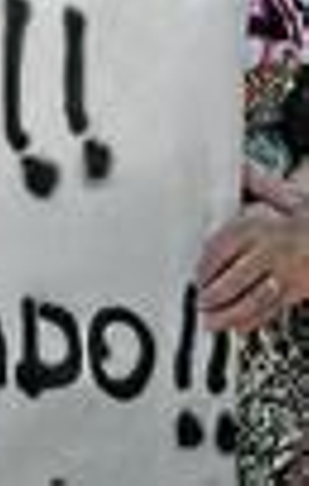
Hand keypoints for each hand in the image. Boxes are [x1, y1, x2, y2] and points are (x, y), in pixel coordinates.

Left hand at [196, 163, 308, 331]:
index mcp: (259, 226)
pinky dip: (251, 321)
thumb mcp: (283, 195)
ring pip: (252, 299)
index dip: (205, 265)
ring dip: (227, 313)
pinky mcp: (297, 292)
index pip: (222, 247)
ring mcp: (286, 274)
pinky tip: (236, 326)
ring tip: (208, 321)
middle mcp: (272, 251)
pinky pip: (271, 310)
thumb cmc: (306, 217)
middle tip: (197, 302)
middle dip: (212, 294)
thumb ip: (255, 184)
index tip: (194, 275)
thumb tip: (236, 166)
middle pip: (235, 278)